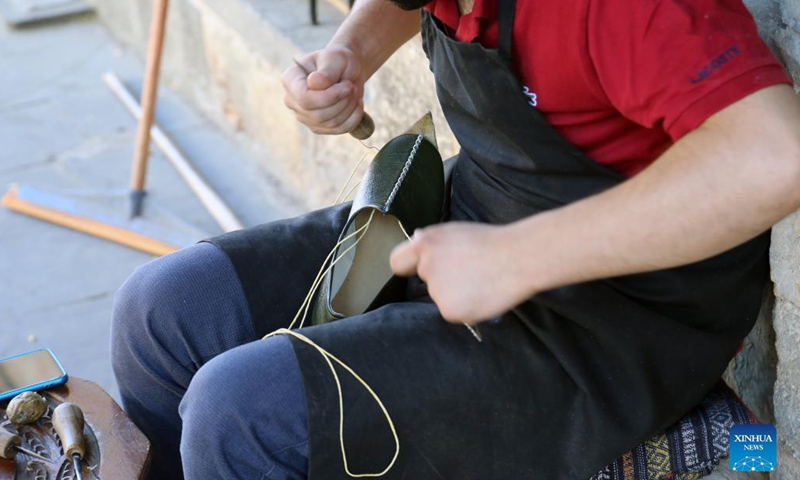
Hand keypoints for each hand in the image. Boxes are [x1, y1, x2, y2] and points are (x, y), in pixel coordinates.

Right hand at [282, 46, 364, 134]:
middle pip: (318, 115)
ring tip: (354, 91)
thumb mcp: (335, 58)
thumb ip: (326, 71)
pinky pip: (340, 129)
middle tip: (352, 86)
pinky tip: (358, 104)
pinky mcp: (319, 126)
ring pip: (330, 123)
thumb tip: (314, 83)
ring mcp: (304, 116)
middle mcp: (292, 101)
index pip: (304, 99)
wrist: (346, 70)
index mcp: (291, 80)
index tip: (347, 85)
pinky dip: (354, 118)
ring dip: (350, 107)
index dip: (329, 97)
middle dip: (342, 102)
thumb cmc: (338, 60)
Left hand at [390, 222, 536, 322]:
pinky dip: (466, 307)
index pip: (397, 262)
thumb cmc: (492, 242)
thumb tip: (416, 241)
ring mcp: (437, 290)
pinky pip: (453, 311)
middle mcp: (426, 267)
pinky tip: (482, 294)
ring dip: (455, 294)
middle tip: (468, 273)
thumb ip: (433, 241)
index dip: (408, 267)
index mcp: (425, 244)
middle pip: (425, 281)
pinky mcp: (449, 310)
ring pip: (440, 297)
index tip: (417, 270)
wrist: (518, 258)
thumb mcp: (455, 231)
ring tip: (480, 281)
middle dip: (441, 279)